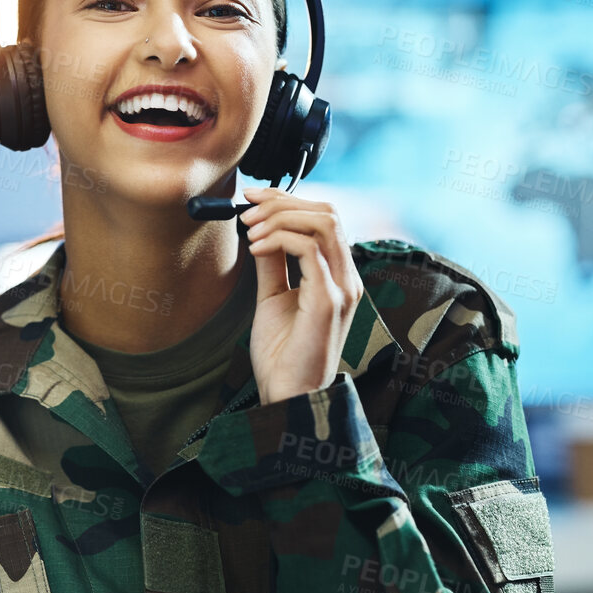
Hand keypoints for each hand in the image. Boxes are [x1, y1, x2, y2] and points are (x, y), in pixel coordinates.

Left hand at [238, 186, 362, 404]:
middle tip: (246, 212)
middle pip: (327, 212)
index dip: (287, 199)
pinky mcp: (329, 301)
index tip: (251, 198)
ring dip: (280, 218)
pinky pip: (310, 249)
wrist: (287, 395)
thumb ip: (271, 264)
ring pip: (323, 223)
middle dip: (282, 202)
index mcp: (337, 275)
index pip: (324, 217)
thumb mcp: (272, 297)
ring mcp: (342, 288)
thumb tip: (258, 229)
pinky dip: (279, 239)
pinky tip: (256, 249)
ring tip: (250, 231)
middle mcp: (346, 278)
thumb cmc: (283, 354)